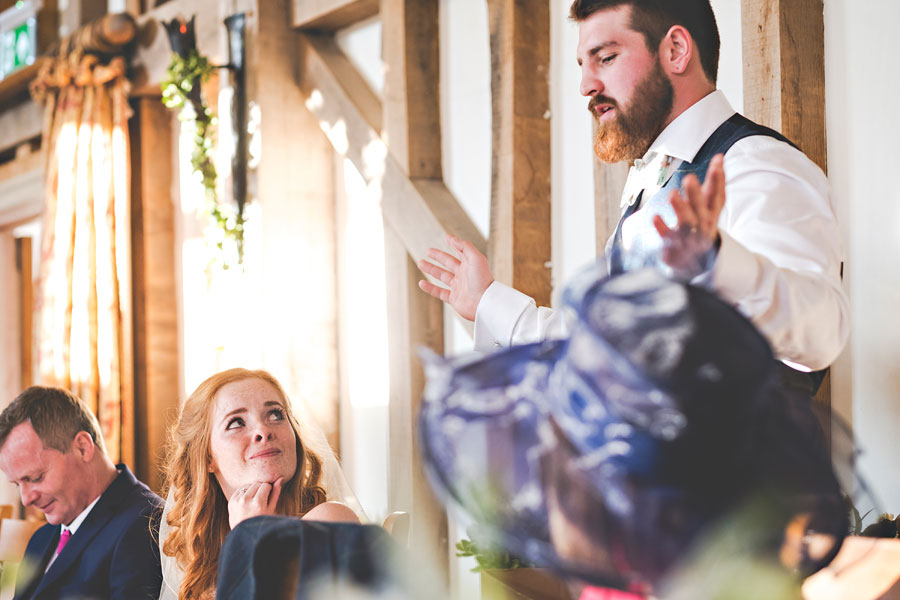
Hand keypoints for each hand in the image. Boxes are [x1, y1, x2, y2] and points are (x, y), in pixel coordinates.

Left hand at [227, 477, 282, 528]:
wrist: (244, 534)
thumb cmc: (261, 521)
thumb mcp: (271, 509)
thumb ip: (275, 493)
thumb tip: (280, 479)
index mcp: (258, 503)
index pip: (265, 485)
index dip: (268, 490)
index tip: (268, 497)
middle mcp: (246, 501)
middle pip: (257, 484)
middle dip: (260, 489)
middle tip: (261, 499)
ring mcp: (237, 501)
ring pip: (248, 485)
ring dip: (252, 490)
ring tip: (254, 501)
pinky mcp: (231, 502)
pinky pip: (240, 490)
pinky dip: (244, 493)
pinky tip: (247, 502)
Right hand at [417, 234, 493, 320]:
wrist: (484, 303)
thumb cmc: (483, 280)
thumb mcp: (476, 258)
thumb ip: (465, 247)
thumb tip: (453, 238)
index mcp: (470, 264)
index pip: (460, 251)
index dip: (453, 243)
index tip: (446, 237)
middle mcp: (464, 275)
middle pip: (448, 263)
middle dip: (438, 256)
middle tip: (428, 251)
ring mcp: (459, 287)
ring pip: (442, 276)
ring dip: (431, 269)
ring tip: (420, 263)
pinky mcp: (455, 299)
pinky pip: (439, 292)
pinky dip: (430, 288)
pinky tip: (421, 283)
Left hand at [653, 153, 725, 278]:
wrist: (696, 264)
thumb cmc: (701, 227)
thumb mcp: (708, 207)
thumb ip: (713, 184)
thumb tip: (719, 156)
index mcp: (712, 215)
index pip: (719, 196)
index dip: (719, 180)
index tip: (717, 161)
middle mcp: (702, 226)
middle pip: (701, 210)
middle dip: (696, 194)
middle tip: (689, 178)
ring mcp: (689, 237)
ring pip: (686, 224)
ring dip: (680, 209)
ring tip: (672, 194)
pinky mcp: (674, 246)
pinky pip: (667, 237)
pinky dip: (662, 228)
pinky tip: (654, 216)